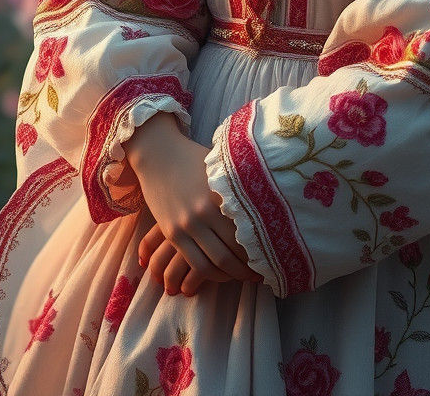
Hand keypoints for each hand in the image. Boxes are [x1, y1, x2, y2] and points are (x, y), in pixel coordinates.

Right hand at [126, 114, 261, 290]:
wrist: (158, 153)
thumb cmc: (194, 157)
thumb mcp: (220, 167)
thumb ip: (237, 187)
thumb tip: (267, 198)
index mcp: (219, 196)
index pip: (245, 232)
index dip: (259, 250)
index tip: (271, 256)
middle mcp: (203, 213)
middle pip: (231, 252)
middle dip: (247, 269)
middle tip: (261, 273)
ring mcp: (186, 225)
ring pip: (213, 263)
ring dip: (230, 275)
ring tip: (243, 277)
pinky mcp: (172, 232)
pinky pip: (194, 262)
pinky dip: (210, 274)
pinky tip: (220, 273)